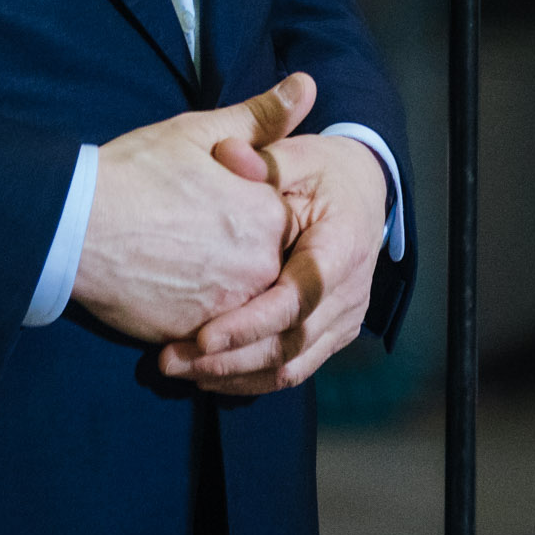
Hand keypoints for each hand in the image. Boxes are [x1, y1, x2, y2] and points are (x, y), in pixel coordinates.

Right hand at [70, 73, 313, 342]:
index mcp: (268, 216)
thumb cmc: (136, 172)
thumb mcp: (200, 132)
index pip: (292, 224)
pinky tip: (175, 296)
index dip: (262, 213)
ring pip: (246, 307)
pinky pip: (213, 336)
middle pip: (273, 268)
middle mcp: (259, 267)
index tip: (231, 206)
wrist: (75, 227)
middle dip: (249, 257)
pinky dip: (203, 322)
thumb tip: (308, 84)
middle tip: (206, 240)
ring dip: (229, 294)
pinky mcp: (193, 336)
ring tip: (190, 269)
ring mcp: (228, 307)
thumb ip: (262, 116)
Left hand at [155, 119, 388, 395]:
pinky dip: (249, 379)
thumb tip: (226, 154)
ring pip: (290, 367)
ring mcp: (344, 318)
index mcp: (344, 246)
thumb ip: (263, 161)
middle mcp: (351, 292)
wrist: (363, 190)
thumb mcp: (297, 156)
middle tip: (171, 360)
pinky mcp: (332, 334)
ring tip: (179, 370)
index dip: (252, 322)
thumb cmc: (322, 171)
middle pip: (292, 343)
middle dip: (230, 358)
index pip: (300, 298)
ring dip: (234, 375)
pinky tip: (207, 375)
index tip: (203, 335)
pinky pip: (293, 370)